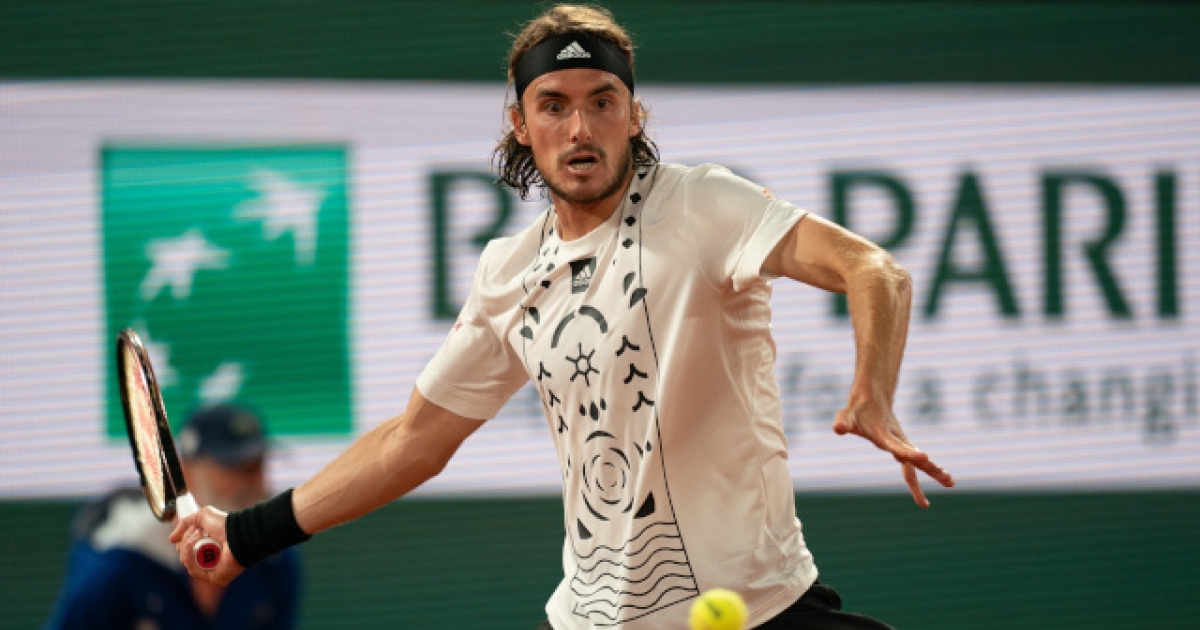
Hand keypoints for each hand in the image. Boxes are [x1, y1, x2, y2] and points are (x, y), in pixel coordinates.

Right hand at [169, 506, 243, 585]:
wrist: (238, 533)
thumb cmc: (224, 524)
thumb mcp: (202, 516)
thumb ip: (185, 523)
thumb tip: (172, 538)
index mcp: (206, 548)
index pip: (185, 550)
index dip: (183, 541)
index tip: (190, 531)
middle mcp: (208, 560)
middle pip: (184, 556)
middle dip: (186, 543)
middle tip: (198, 532)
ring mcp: (211, 571)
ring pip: (187, 562)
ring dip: (188, 547)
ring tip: (199, 535)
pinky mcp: (214, 578)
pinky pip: (194, 570)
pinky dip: (192, 557)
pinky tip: (200, 546)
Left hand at [833, 400, 953, 506]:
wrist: (871, 399)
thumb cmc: (856, 411)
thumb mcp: (845, 416)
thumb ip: (843, 422)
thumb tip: (838, 428)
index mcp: (884, 434)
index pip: (897, 446)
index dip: (909, 453)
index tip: (924, 457)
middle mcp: (897, 440)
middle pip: (916, 457)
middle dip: (932, 468)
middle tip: (949, 480)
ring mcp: (902, 444)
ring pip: (919, 462)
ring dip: (934, 472)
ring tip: (951, 483)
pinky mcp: (902, 447)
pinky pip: (912, 467)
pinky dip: (921, 477)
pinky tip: (928, 490)